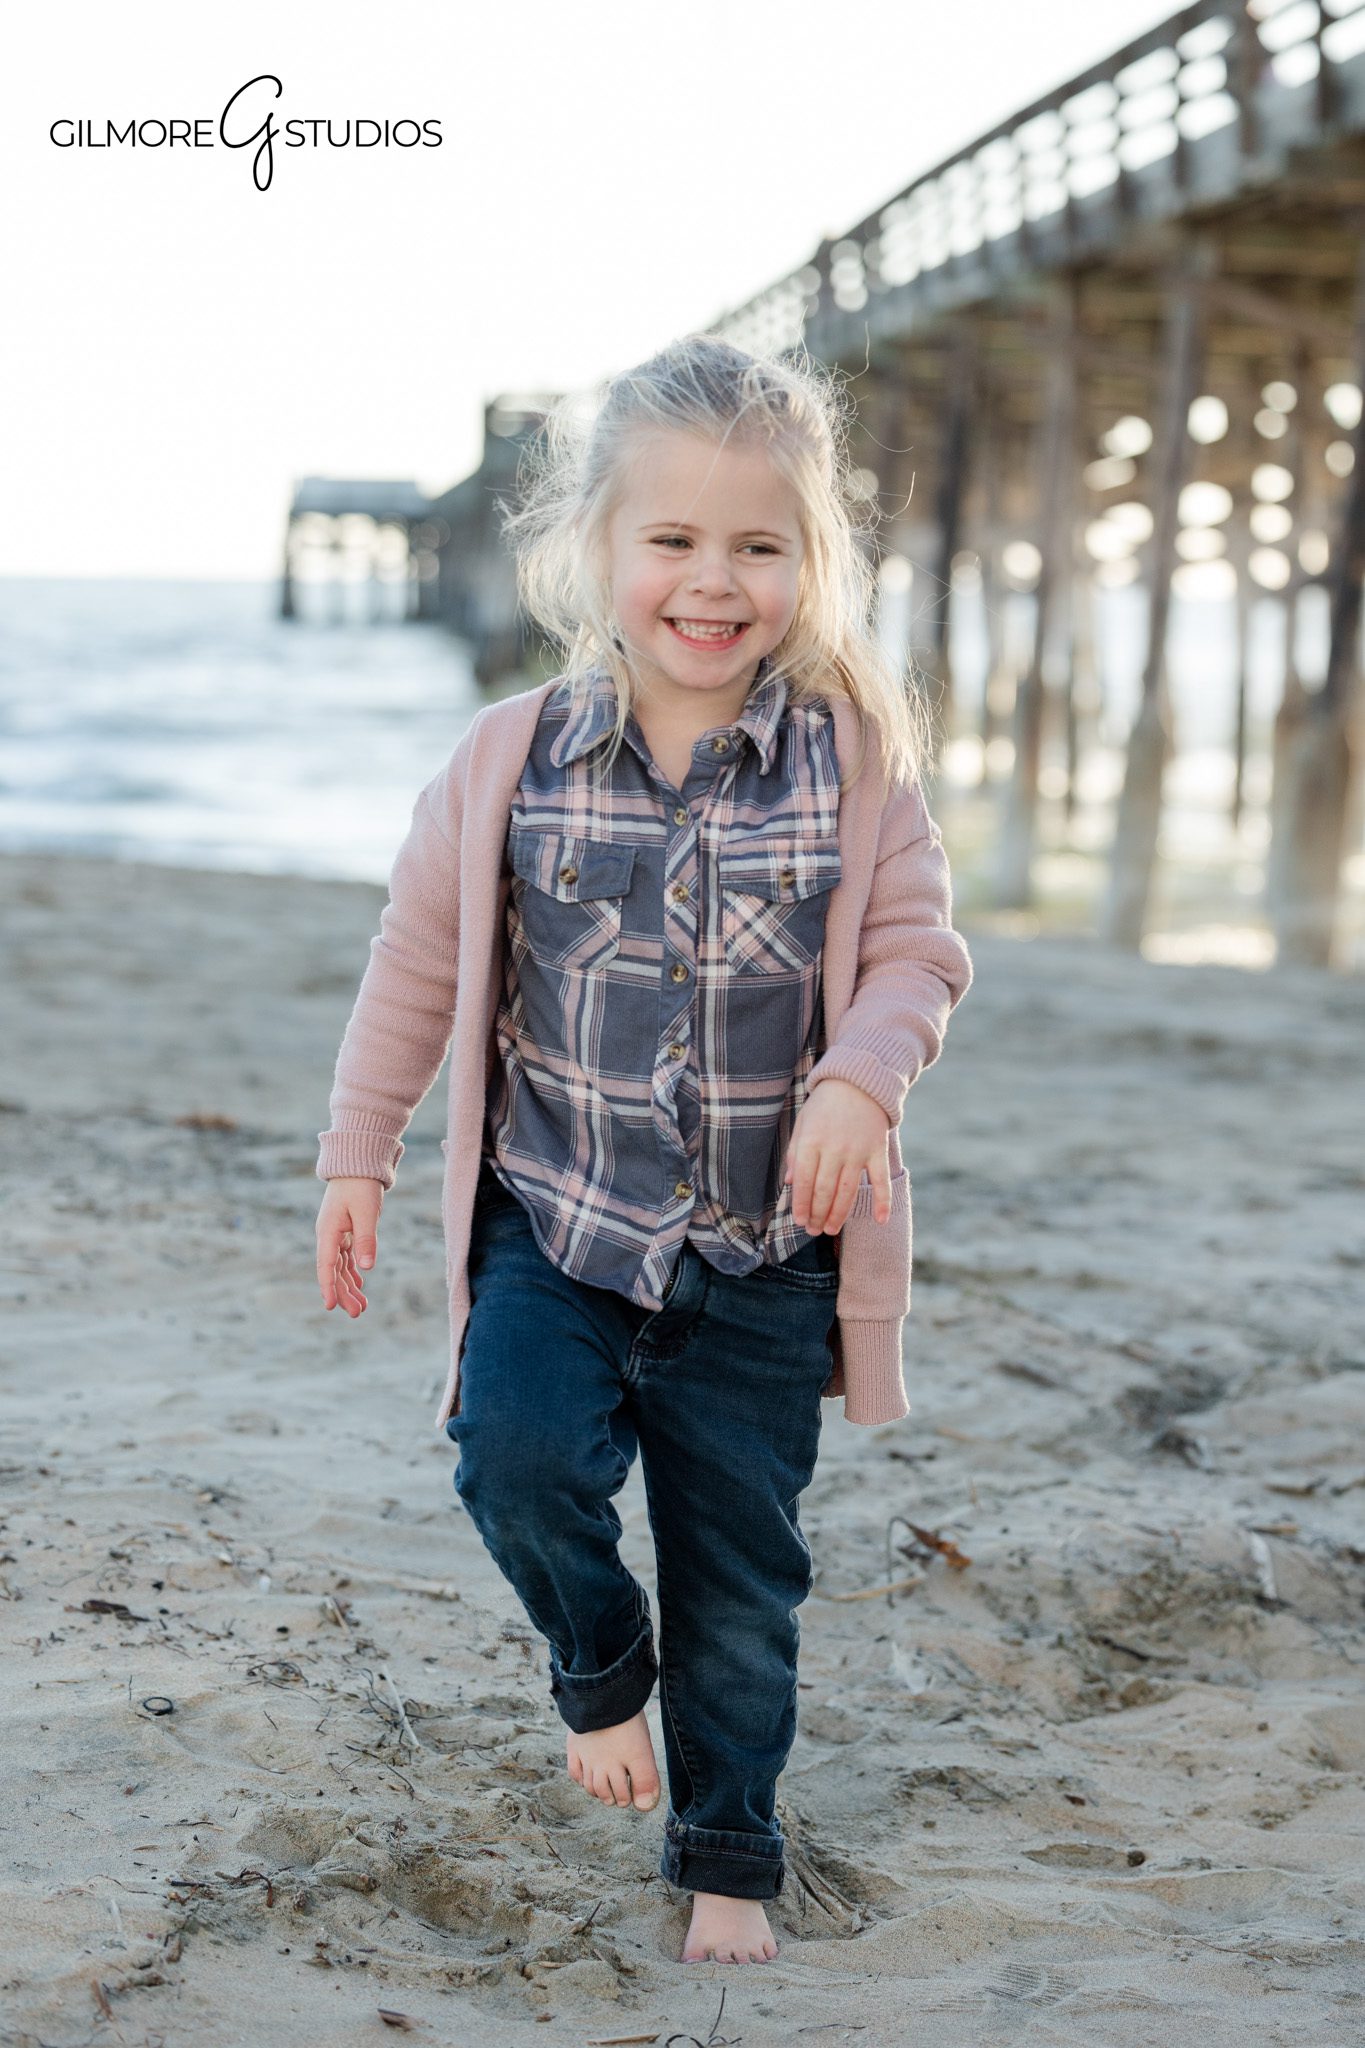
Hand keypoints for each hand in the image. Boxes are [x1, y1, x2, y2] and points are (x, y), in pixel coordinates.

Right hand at [316, 1177, 384, 1316]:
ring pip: (340, 1266)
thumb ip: (366, 1240)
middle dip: (343, 1293)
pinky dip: (352, 1270)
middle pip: (333, 1270)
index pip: (326, 1265)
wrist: (357, 1163)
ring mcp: (335, 1232)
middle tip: (357, 1314)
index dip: (328, 1287)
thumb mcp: (367, 1212)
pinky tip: (359, 1283)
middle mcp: (328, 1235)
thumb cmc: (361, 1185)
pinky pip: (346, 1256)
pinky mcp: (344, 1229)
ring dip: (349, 1285)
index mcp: (328, 1231)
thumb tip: (366, 1269)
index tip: (331, 1307)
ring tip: (361, 1306)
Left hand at [783, 1079, 893, 1232]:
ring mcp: (857, 1150)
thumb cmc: (825, 1103)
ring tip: (831, 1229)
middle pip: (824, 1190)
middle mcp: (833, 1148)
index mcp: (811, 1141)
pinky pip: (880, 1180)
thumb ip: (794, 1152)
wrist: (859, 1080)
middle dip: (817, 1214)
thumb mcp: (803, 1122)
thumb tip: (788, 1183)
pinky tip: (880, 1220)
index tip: (799, 1221)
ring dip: (839, 1214)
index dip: (801, 1204)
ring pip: (847, 1191)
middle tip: (813, 1230)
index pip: (802, 1181)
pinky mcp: (877, 1150)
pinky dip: (882, 1201)